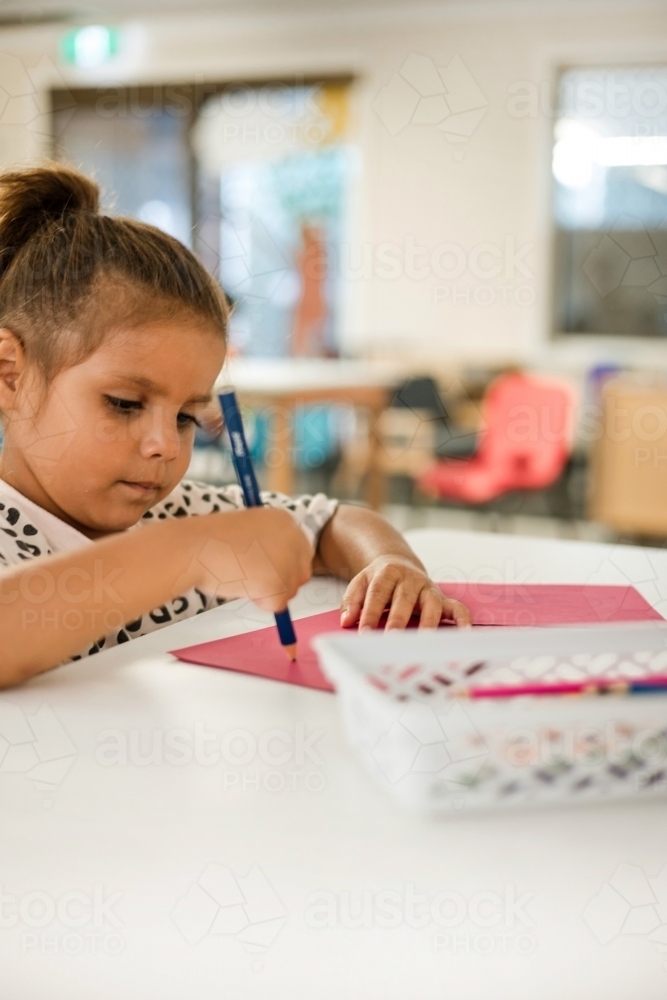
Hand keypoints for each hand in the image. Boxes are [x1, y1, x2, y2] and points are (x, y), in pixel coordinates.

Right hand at [184, 507, 312, 612]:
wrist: (195, 547)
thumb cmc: (212, 540)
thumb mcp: (249, 532)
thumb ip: (268, 546)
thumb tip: (279, 572)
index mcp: (285, 520)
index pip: (300, 551)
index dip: (282, 565)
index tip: (262, 568)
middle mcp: (294, 537)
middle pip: (302, 573)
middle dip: (281, 581)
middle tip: (252, 578)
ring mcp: (289, 561)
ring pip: (290, 590)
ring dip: (268, 592)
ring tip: (241, 577)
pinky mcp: (279, 583)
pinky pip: (278, 606)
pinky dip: (260, 602)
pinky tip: (242, 586)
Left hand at [340, 555, 470, 629]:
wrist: (397, 564)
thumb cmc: (378, 580)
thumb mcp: (360, 583)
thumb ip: (352, 601)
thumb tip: (346, 621)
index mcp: (388, 573)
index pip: (377, 593)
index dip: (370, 613)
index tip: (363, 632)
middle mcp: (411, 579)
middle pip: (404, 599)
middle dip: (398, 619)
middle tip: (392, 638)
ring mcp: (428, 588)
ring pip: (432, 603)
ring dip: (429, 623)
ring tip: (425, 641)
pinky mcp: (441, 598)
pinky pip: (456, 607)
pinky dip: (462, 619)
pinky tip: (464, 634)